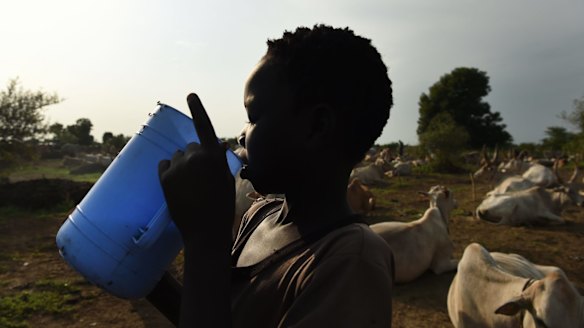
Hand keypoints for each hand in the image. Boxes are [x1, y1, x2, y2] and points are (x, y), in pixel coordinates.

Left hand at [158, 93, 234, 245]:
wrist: (205, 231)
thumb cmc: (221, 207)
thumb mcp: (226, 181)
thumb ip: (220, 161)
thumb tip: (219, 145)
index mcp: (214, 157)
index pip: (204, 127)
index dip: (198, 109)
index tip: (190, 95)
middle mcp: (195, 157)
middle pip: (190, 147)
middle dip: (194, 157)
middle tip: (199, 178)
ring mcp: (178, 166)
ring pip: (177, 156)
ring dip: (181, 165)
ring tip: (189, 186)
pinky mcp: (164, 177)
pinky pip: (164, 165)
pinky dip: (169, 171)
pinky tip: (177, 186)